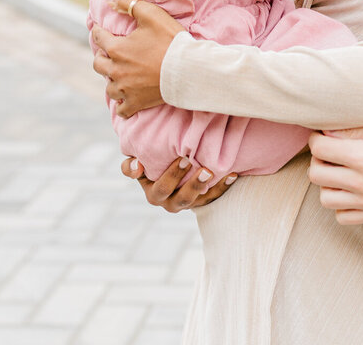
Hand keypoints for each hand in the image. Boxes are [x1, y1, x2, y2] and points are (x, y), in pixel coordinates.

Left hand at [92, 0, 184, 117]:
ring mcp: (125, 89)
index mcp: (116, 49)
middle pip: (98, 64)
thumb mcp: (151, 15)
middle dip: (102, 57)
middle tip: (108, 54)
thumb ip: (128, 4)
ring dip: (112, 81)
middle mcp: (115, 70)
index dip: (99, 32)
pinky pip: (121, 109)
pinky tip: (125, 102)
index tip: (100, 30)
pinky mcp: (136, 103)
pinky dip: (122, 105)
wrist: (188, 70)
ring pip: (109, 87)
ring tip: (118, 77)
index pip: (99, 37)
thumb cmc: (171, 41)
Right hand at [122, 155, 236, 211]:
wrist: (169, 167)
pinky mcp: (203, 200)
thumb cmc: (151, 162)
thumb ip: (130, 166)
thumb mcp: (137, 163)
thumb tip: (136, 165)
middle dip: (191, 182)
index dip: (170, 177)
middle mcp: (170, 202)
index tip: (183, 159)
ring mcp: (188, 203)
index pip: (159, 189)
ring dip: (206, 186)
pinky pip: (214, 196)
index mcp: (153, 193)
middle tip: (195, 162)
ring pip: (199, 200)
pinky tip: (232, 174)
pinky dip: (223, 186)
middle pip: (181, 198)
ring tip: (212, 171)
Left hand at [307, 126, 362, 223]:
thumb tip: (327, 132)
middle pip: (316, 174)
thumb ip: (354, 131)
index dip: (316, 140)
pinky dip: (341, 207)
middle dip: (319, 162)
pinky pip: (342, 217)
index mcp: (361, 157)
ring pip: (325, 199)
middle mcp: (360, 182)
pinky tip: (351, 194)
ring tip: (340, 177)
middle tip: (330, 156)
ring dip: (328, 186)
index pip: (319, 149)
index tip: (322, 138)